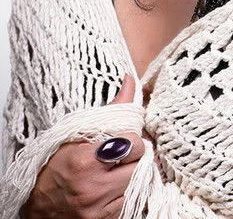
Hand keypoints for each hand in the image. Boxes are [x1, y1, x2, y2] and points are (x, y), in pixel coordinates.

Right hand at [20, 74, 144, 218]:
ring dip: (132, 172)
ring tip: (116, 169)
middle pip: (139, 162)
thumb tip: (131, 82)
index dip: (131, 137)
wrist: (39, 206)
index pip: (131, 143)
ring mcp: (100, 208)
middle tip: (121, 152)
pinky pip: (131, 200)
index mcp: (84, 160)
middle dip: (133, 154)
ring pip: (138, 181)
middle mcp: (93, 187)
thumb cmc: (56, 165)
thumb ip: (111, 110)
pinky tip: (113, 185)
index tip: (122, 136)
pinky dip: (126, 191)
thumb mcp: (78, 133)